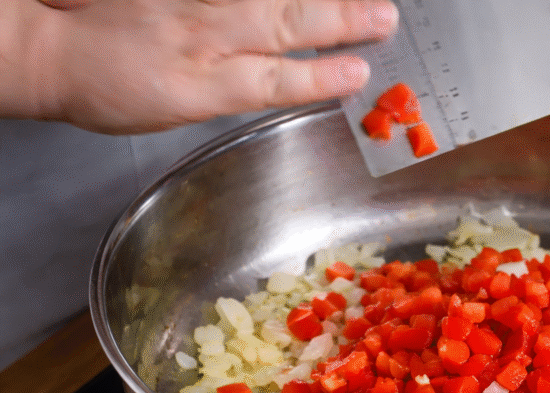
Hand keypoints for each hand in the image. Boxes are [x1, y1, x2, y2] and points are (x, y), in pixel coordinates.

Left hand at [4, 0, 397, 133]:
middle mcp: (200, 36)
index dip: (318, 79)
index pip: (272, 82)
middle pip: (279, 26)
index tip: (360, 76)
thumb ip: (231, 89)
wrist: (52, 47)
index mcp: (200, 84)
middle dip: (338, 22)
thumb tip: (281, 80)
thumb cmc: (110, 89)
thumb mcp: (176, 110)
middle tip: (383, 18)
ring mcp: (191, 2)